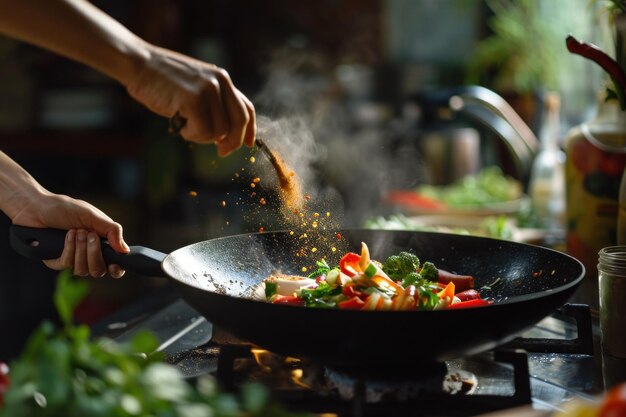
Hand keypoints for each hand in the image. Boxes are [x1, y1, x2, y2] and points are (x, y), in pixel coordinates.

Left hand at [11, 192, 128, 277]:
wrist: (37, 207)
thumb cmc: (65, 208)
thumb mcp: (93, 216)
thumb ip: (112, 231)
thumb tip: (125, 250)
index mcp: (101, 244)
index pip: (113, 265)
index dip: (116, 269)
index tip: (114, 264)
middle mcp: (88, 255)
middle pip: (99, 271)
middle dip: (94, 253)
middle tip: (89, 235)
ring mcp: (73, 259)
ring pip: (83, 270)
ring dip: (80, 249)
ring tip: (76, 232)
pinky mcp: (57, 262)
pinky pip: (67, 265)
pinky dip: (68, 248)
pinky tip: (66, 236)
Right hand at [126, 45, 255, 156]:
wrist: (138, 65)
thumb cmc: (161, 81)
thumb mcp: (195, 87)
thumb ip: (213, 103)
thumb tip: (226, 134)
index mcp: (222, 78)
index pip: (246, 108)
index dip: (250, 129)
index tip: (249, 144)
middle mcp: (220, 81)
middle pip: (239, 122)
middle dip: (232, 141)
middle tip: (221, 152)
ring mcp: (208, 89)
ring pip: (219, 131)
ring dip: (202, 136)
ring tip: (185, 125)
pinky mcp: (194, 99)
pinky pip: (203, 130)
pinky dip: (191, 134)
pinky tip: (178, 123)